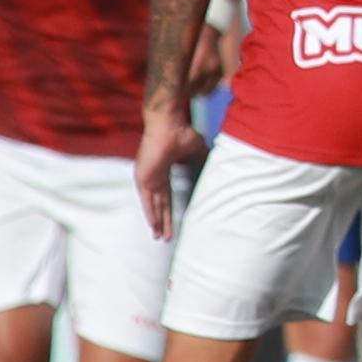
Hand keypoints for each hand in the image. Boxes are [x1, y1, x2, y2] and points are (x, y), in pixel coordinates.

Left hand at [135, 94, 193, 238]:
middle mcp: (154, 177)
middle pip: (160, 205)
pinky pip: (147, 200)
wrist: (168, 123)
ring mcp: (147, 177)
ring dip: (156, 222)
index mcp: (163, 171)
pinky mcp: (143, 177)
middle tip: (165, 238)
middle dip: (163, 222)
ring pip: (152, 205)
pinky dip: (150, 213)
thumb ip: (203, 158)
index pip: (167, 197)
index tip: (172, 223)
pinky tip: (153, 225)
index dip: (169, 211)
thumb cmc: (181, 132)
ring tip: (160, 237)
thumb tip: (218, 164)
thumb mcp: (197, 148)